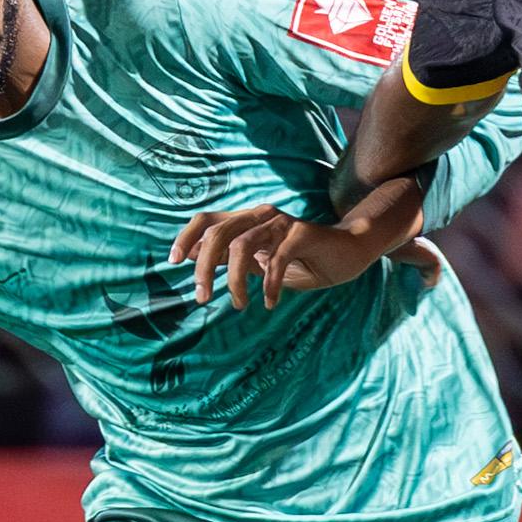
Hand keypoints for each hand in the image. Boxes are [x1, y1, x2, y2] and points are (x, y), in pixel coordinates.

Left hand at [171, 186, 438, 308]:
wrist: (347, 254)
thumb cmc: (302, 261)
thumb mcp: (261, 262)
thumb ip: (231, 258)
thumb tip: (193, 257)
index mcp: (247, 221)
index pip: (207, 220)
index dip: (186, 237)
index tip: (173, 262)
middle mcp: (260, 216)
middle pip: (218, 232)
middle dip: (204, 267)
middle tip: (202, 297)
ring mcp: (281, 222)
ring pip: (243, 244)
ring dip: (236, 280)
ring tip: (240, 305)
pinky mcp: (303, 233)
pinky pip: (278, 257)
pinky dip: (270, 283)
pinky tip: (271, 302)